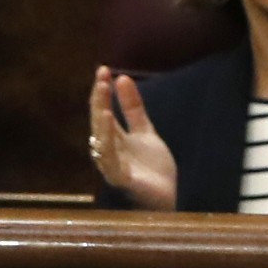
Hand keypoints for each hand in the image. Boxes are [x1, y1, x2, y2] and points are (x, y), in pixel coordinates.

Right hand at [87, 66, 175, 208]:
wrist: (167, 198)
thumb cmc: (152, 169)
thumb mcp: (145, 131)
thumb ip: (133, 108)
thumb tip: (122, 77)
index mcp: (113, 138)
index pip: (103, 110)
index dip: (102, 91)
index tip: (104, 69)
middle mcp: (109, 149)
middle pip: (99, 120)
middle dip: (100, 98)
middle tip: (102, 75)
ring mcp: (113, 164)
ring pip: (101, 137)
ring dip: (101, 114)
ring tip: (103, 92)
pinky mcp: (121, 179)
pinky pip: (109, 160)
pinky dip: (106, 142)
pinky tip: (107, 123)